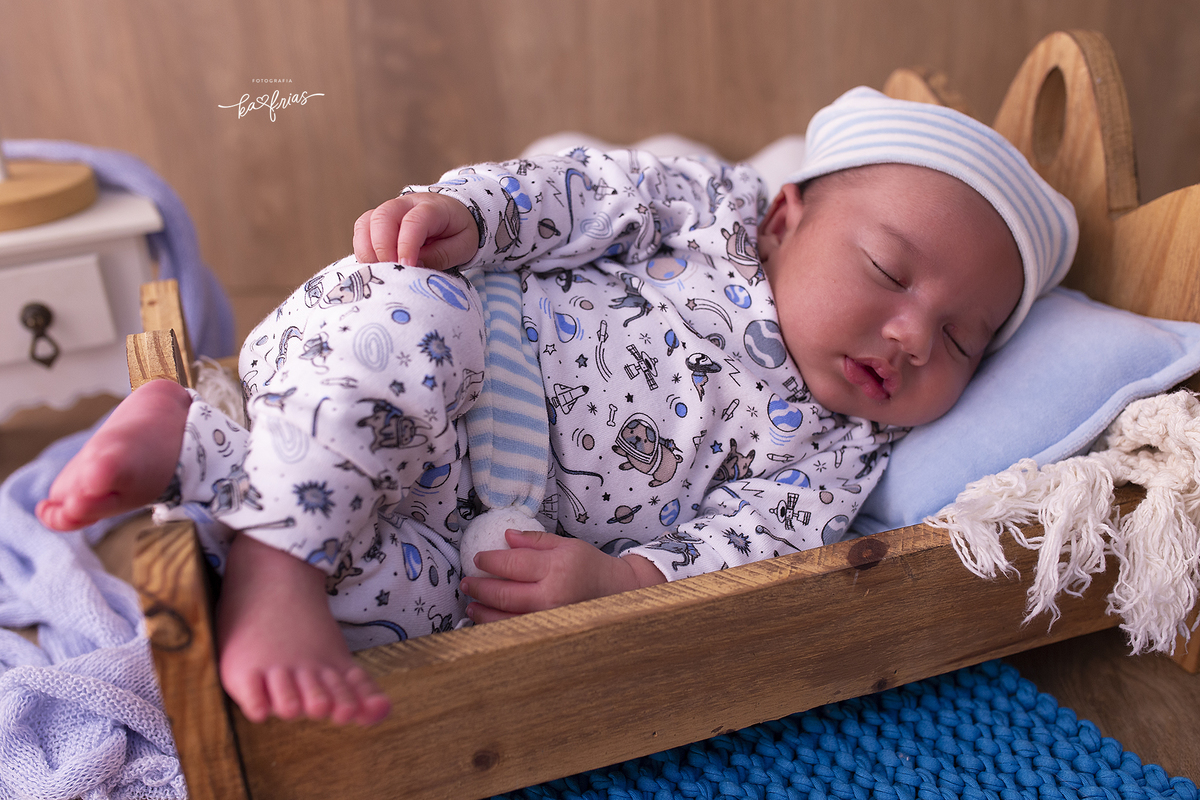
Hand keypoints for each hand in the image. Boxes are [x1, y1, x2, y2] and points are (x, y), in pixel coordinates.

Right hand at [352, 193, 477, 269]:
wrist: (454, 214)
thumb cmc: (459, 231)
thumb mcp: (462, 246)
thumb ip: (440, 256)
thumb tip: (414, 268)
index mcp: (432, 207)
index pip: (414, 222)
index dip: (406, 245)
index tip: (406, 266)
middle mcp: (406, 204)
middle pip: (383, 217)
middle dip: (382, 247)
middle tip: (392, 271)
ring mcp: (389, 210)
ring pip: (366, 223)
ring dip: (368, 250)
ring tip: (381, 271)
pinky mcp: (377, 221)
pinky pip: (362, 231)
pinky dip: (363, 250)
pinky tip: (376, 266)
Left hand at [460, 529, 665, 622]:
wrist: (617, 593)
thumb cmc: (590, 566)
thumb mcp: (566, 544)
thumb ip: (534, 540)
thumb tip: (505, 536)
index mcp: (557, 568)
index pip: (514, 564)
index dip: (491, 561)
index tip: (478, 558)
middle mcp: (553, 596)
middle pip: (505, 594)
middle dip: (480, 588)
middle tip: (466, 582)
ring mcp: (551, 620)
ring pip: (507, 620)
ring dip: (483, 612)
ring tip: (471, 604)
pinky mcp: (550, 634)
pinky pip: (517, 634)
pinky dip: (498, 628)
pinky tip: (488, 621)